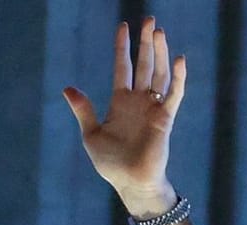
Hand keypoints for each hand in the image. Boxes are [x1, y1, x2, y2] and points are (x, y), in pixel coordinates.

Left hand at [62, 17, 186, 211]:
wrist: (130, 182)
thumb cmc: (111, 164)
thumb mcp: (91, 134)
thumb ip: (83, 110)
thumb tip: (68, 88)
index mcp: (121, 102)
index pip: (124, 67)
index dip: (123, 47)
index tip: (123, 27)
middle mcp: (139, 102)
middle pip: (145, 65)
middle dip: (146, 43)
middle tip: (150, 21)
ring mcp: (154, 109)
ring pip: (160, 74)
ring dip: (160, 53)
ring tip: (159, 32)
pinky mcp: (165, 119)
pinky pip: (174, 95)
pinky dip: (178, 78)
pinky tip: (178, 60)